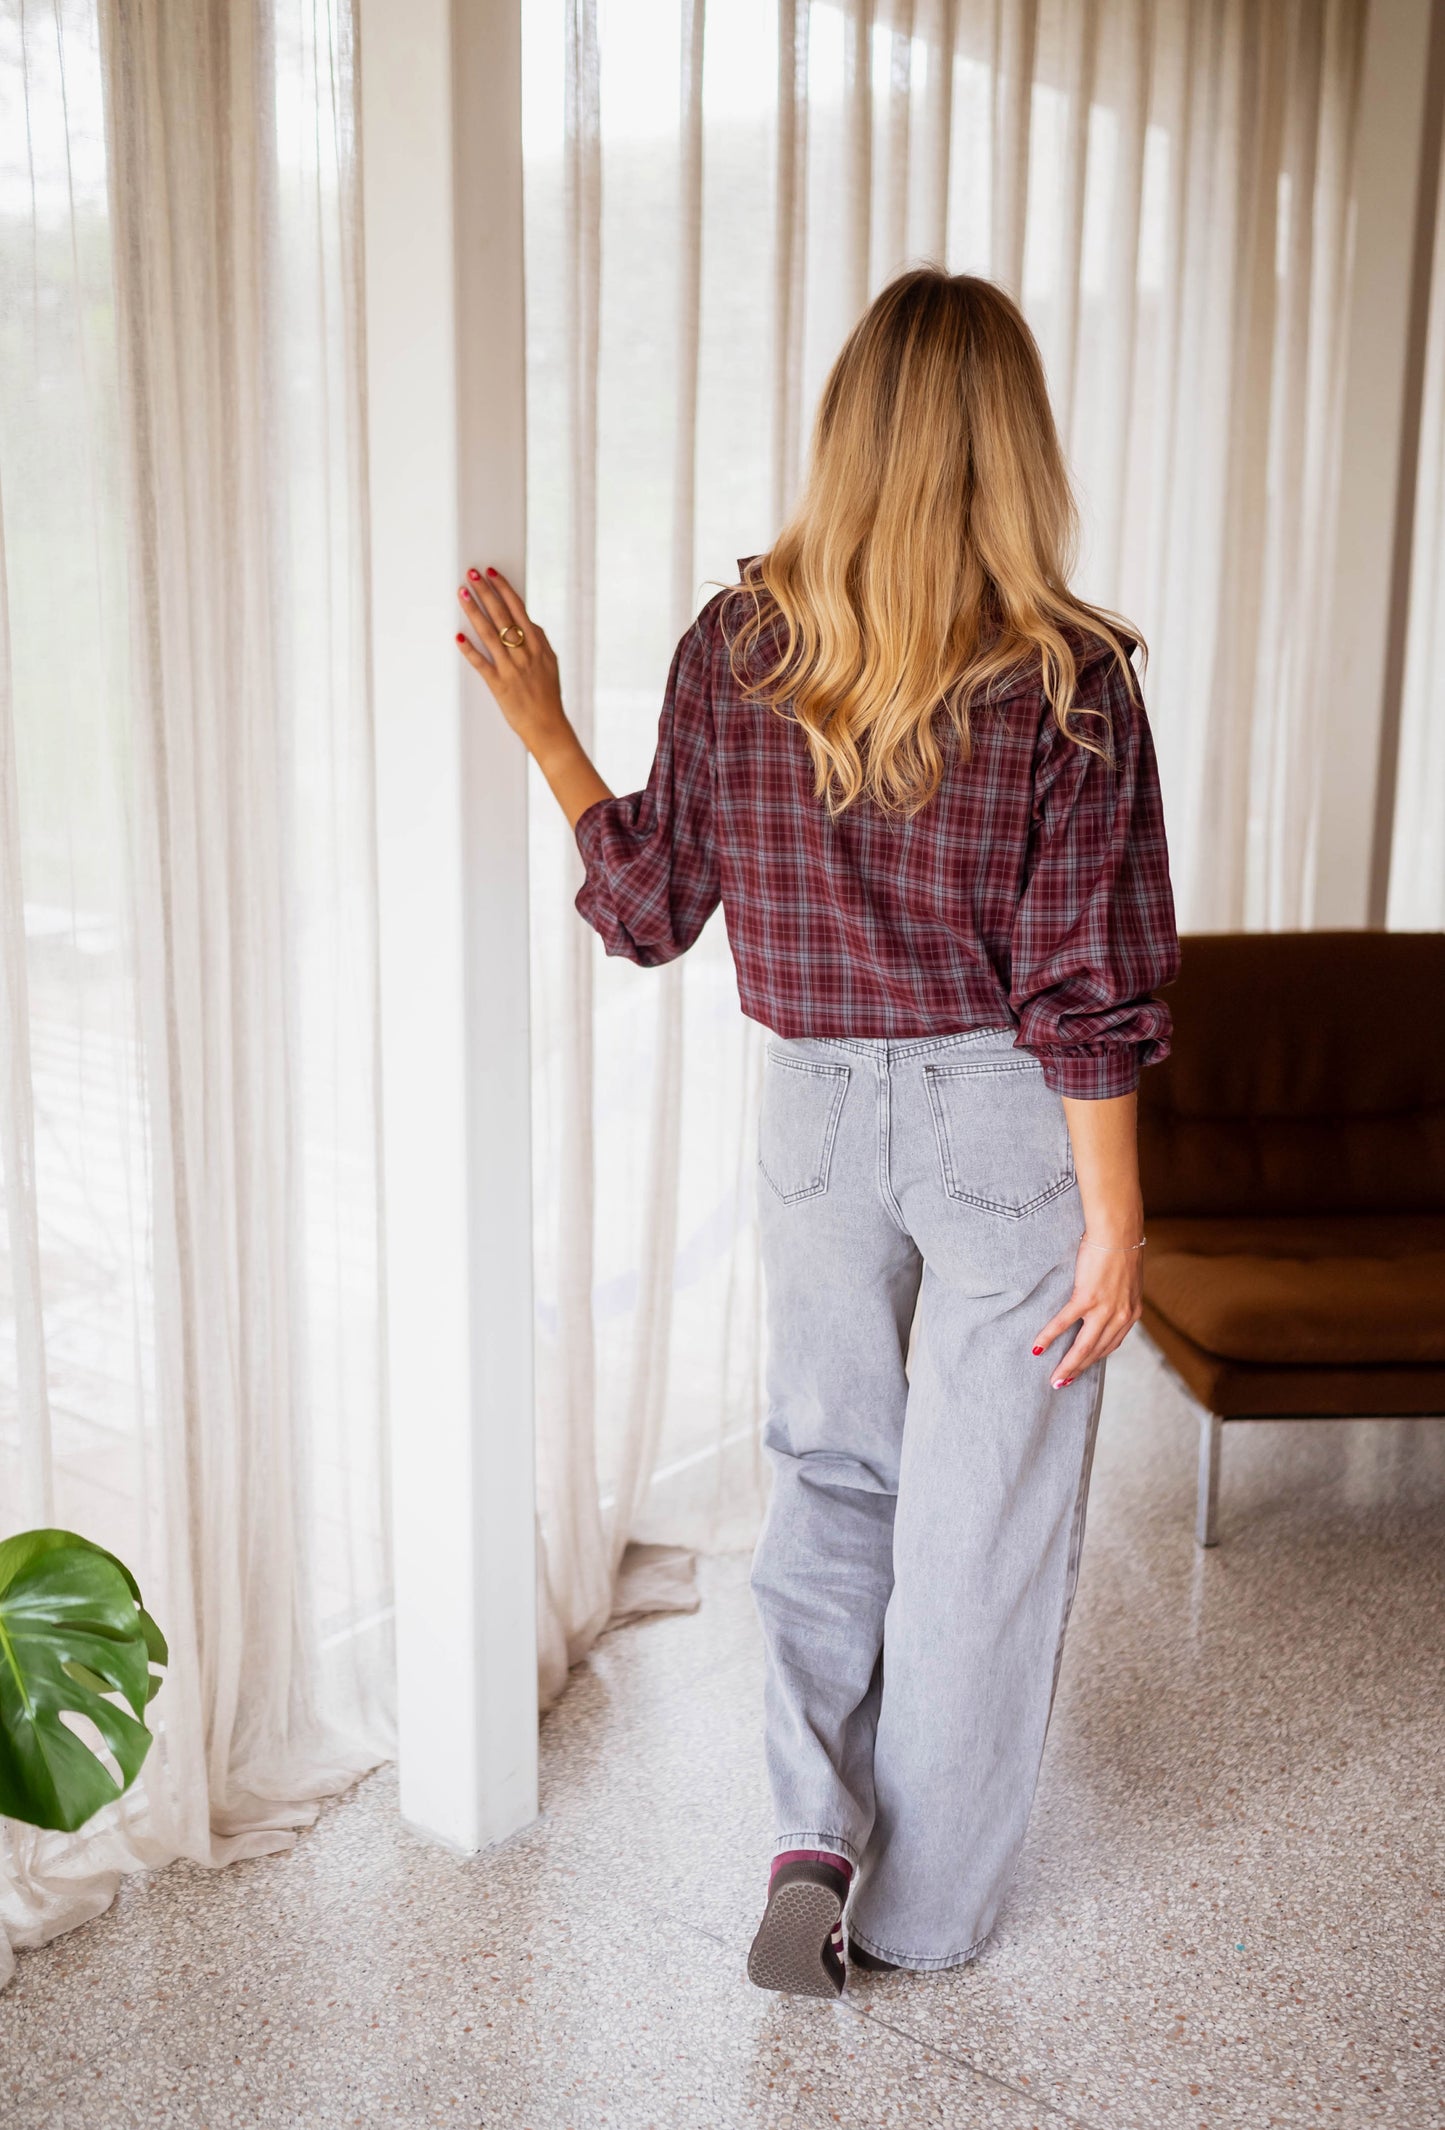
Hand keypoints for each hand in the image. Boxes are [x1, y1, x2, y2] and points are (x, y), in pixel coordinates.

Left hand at [454, 566, 612, 828]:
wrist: (548, 726)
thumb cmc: (547, 695)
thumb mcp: (551, 664)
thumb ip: (540, 642)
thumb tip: (530, 623)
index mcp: (537, 646)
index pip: (519, 610)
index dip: (504, 589)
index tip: (492, 572)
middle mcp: (524, 654)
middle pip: (503, 616)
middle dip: (486, 592)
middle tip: (472, 573)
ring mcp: (511, 669)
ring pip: (490, 634)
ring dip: (474, 612)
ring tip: (462, 594)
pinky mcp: (499, 686)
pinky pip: (482, 665)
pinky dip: (469, 650)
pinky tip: (458, 636)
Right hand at [1031, 1235, 1143, 1386]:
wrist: (1119, 1232)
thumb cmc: (1120, 1249)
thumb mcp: (1126, 1280)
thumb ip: (1118, 1297)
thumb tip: (1104, 1303)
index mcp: (1131, 1313)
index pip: (1112, 1344)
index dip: (1095, 1359)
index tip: (1081, 1369)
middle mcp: (1121, 1316)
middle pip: (1097, 1352)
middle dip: (1079, 1370)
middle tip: (1062, 1383)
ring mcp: (1105, 1308)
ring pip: (1084, 1346)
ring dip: (1068, 1365)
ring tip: (1054, 1378)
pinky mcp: (1087, 1297)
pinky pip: (1065, 1322)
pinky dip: (1050, 1336)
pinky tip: (1038, 1347)